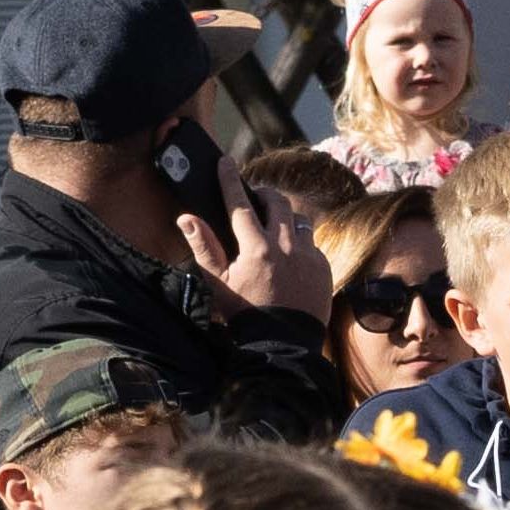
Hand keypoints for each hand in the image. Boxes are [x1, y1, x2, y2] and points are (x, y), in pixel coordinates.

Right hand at [182, 170, 333, 322]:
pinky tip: (290, 254)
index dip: (230, 180)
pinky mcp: (324, 268)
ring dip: (285, 217)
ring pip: (298, 220)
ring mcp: (308, 257)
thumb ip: (203, 247)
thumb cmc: (245, 315)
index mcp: (255, 249)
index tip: (226, 162)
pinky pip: (312, 243)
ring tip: (274, 226)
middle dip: (263, 194)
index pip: (239, 203)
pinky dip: (300, 242)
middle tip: (254, 198)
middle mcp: (285, 247)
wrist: (283, 346)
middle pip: (276, 202)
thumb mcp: (218, 283)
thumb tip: (186, 217)